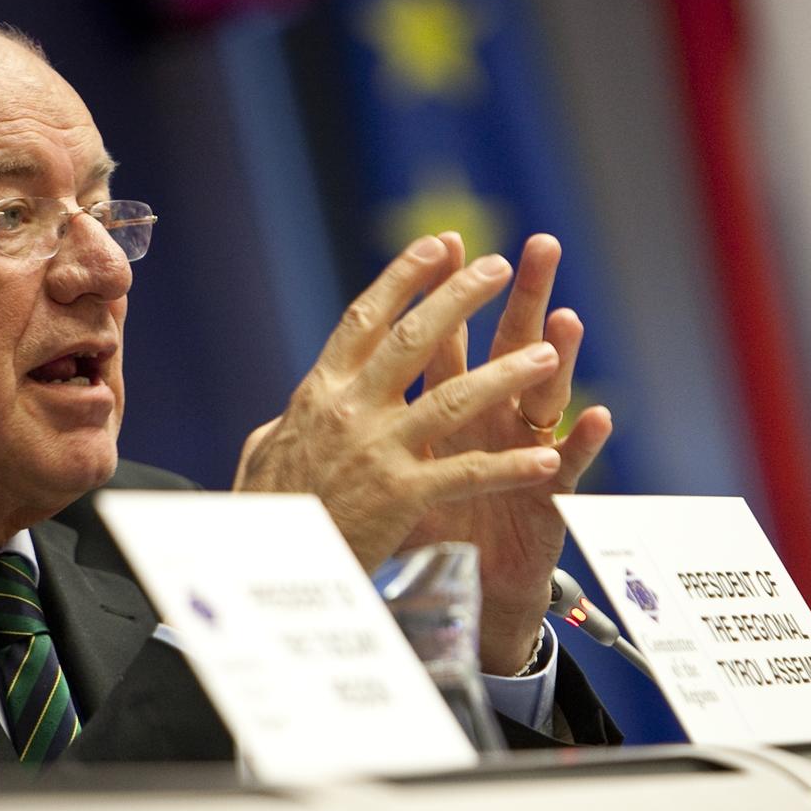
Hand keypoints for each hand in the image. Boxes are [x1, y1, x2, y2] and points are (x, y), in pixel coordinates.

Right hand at [234, 234, 609, 669]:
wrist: (263, 565)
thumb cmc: (266, 509)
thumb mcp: (267, 448)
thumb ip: (295, 419)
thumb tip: (299, 403)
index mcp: (320, 392)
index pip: (366, 319)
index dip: (404, 278)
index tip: (437, 245)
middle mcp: (349, 410)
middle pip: (413, 339)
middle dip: (459, 298)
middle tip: (499, 265)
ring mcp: (377, 450)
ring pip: (452, 398)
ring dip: (504, 374)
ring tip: (547, 353)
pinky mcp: (400, 496)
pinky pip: (466, 473)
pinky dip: (509, 467)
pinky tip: (546, 459)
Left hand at [401, 233, 610, 673]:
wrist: (468, 589)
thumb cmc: (425, 524)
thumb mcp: (384, 472)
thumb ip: (362, 431)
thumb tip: (305, 401)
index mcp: (446, 407)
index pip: (443, 339)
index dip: (443, 293)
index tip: (445, 241)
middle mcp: (492, 418)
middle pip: (507, 345)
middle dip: (521, 297)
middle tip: (539, 246)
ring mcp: (523, 452)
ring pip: (544, 397)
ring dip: (557, 358)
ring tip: (566, 319)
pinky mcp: (548, 497)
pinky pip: (569, 468)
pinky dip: (584, 443)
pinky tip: (599, 415)